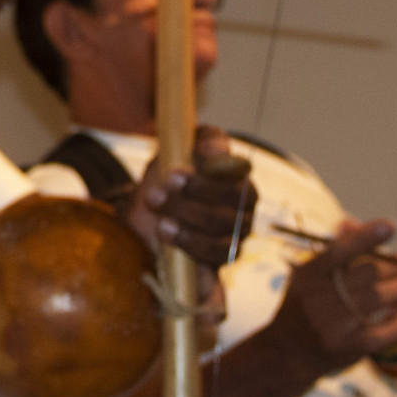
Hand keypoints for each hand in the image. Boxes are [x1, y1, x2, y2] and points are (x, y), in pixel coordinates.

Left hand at [128, 125, 255, 268]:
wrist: (152, 212)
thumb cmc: (170, 175)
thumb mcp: (179, 150)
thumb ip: (200, 140)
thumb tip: (214, 150)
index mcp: (237, 173)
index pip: (241, 168)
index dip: (210, 169)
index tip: (173, 174)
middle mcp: (244, 203)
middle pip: (230, 202)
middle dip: (190, 199)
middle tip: (156, 195)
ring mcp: (237, 232)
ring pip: (222, 228)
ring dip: (188, 225)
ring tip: (161, 223)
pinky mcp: (224, 255)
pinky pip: (217, 256)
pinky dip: (191, 247)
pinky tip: (169, 237)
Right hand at [270, 219, 396, 377]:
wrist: (287, 351)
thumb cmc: (304, 305)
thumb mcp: (309, 276)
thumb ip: (332, 251)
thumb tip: (351, 221)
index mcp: (308, 275)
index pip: (340, 251)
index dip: (366, 237)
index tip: (392, 225)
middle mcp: (318, 297)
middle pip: (366, 274)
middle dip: (395, 267)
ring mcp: (333, 323)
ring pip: (377, 299)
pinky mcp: (347, 346)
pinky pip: (382, 332)